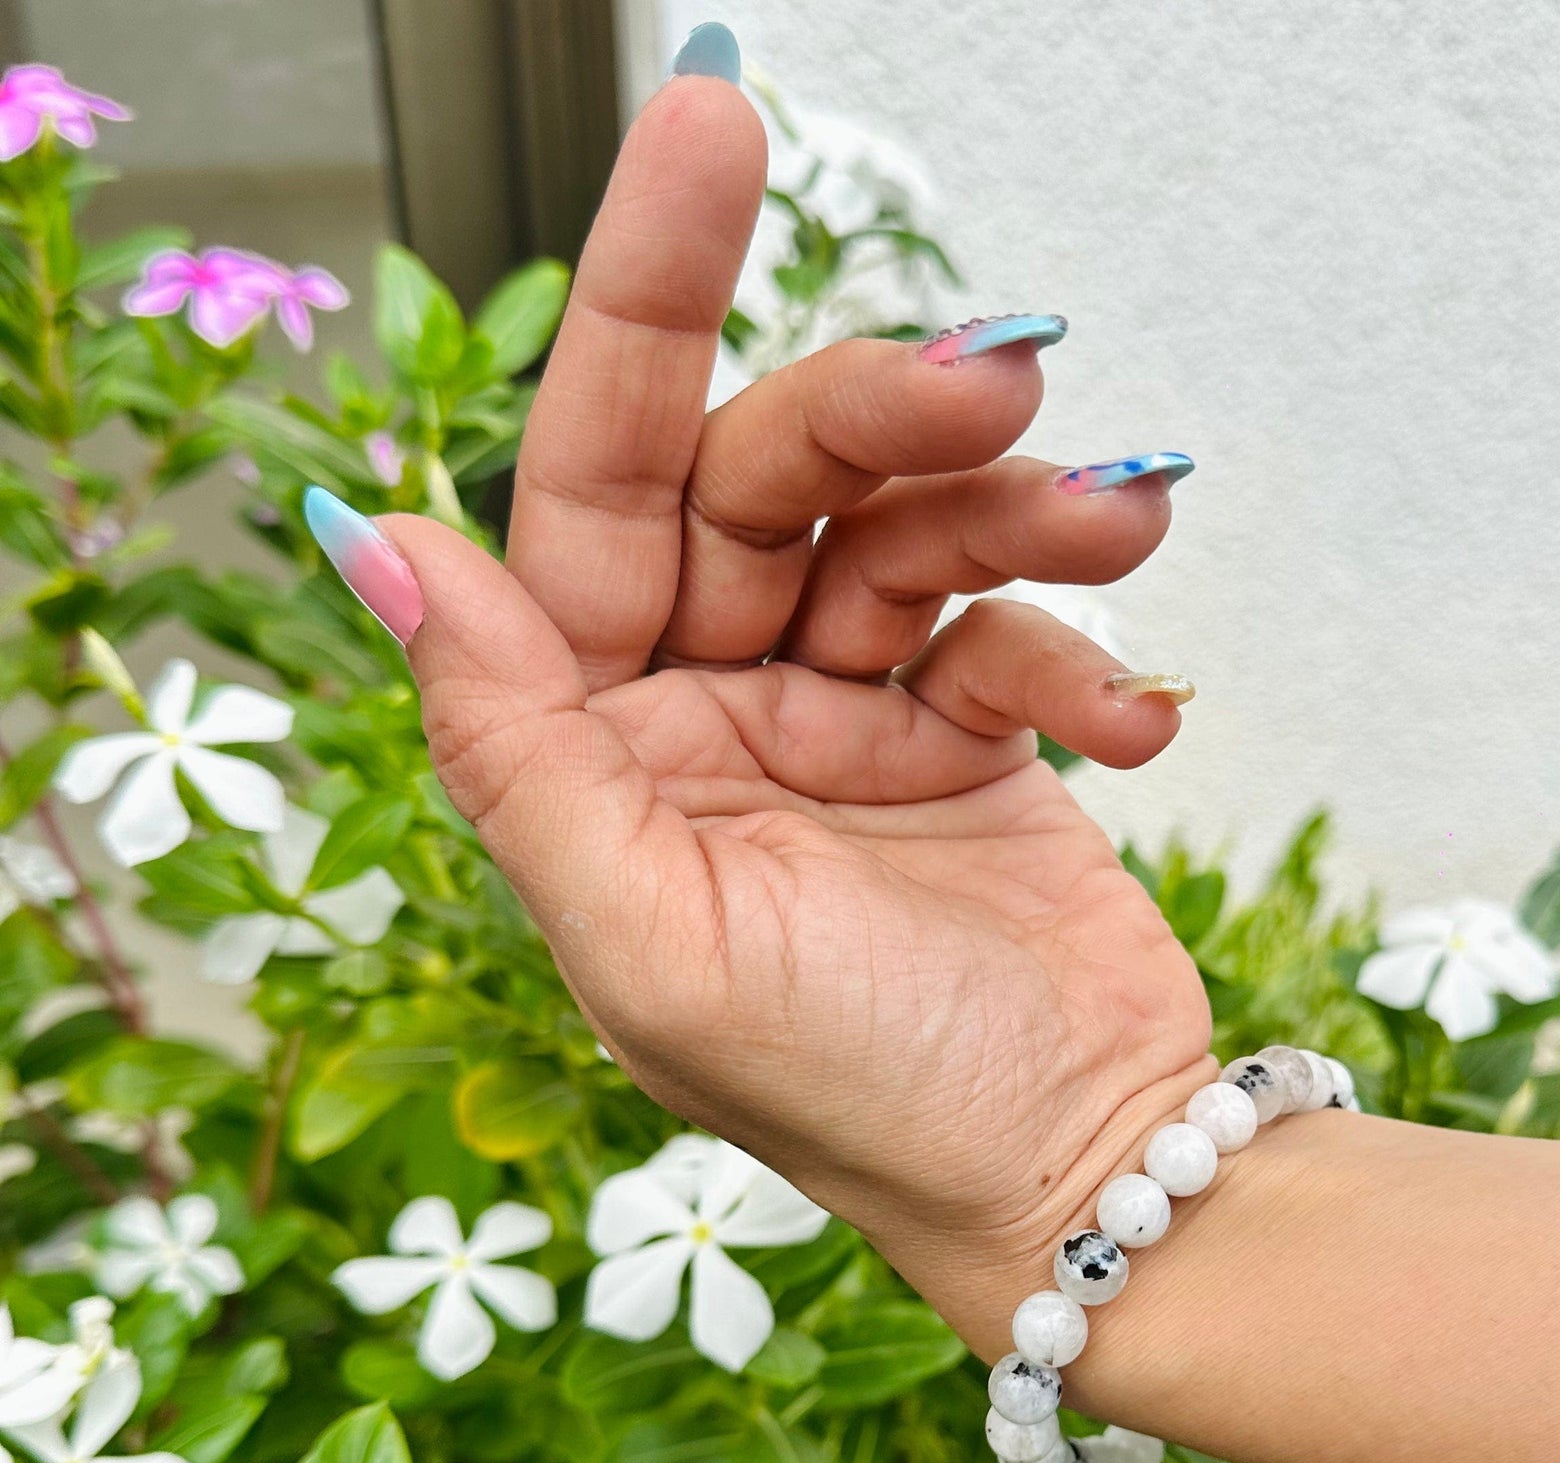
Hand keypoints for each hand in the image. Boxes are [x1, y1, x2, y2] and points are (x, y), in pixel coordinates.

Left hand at [334, 70, 1213, 1354]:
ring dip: (1018, 514)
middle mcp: (705, 710)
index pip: (588, 487)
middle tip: (1000, 373)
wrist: (1079, 1178)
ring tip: (1119, 533)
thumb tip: (378, 546)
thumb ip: (514, 746)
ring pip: (907, 526)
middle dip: (875, 409)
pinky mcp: (969, 728)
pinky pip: (1012, 622)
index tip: (709, 138)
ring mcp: (841, 712)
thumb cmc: (860, 1098)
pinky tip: (1132, 728)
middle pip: (764, 475)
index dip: (638, 308)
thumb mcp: (655, 941)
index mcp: (598, 752)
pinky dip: (1081, 652)